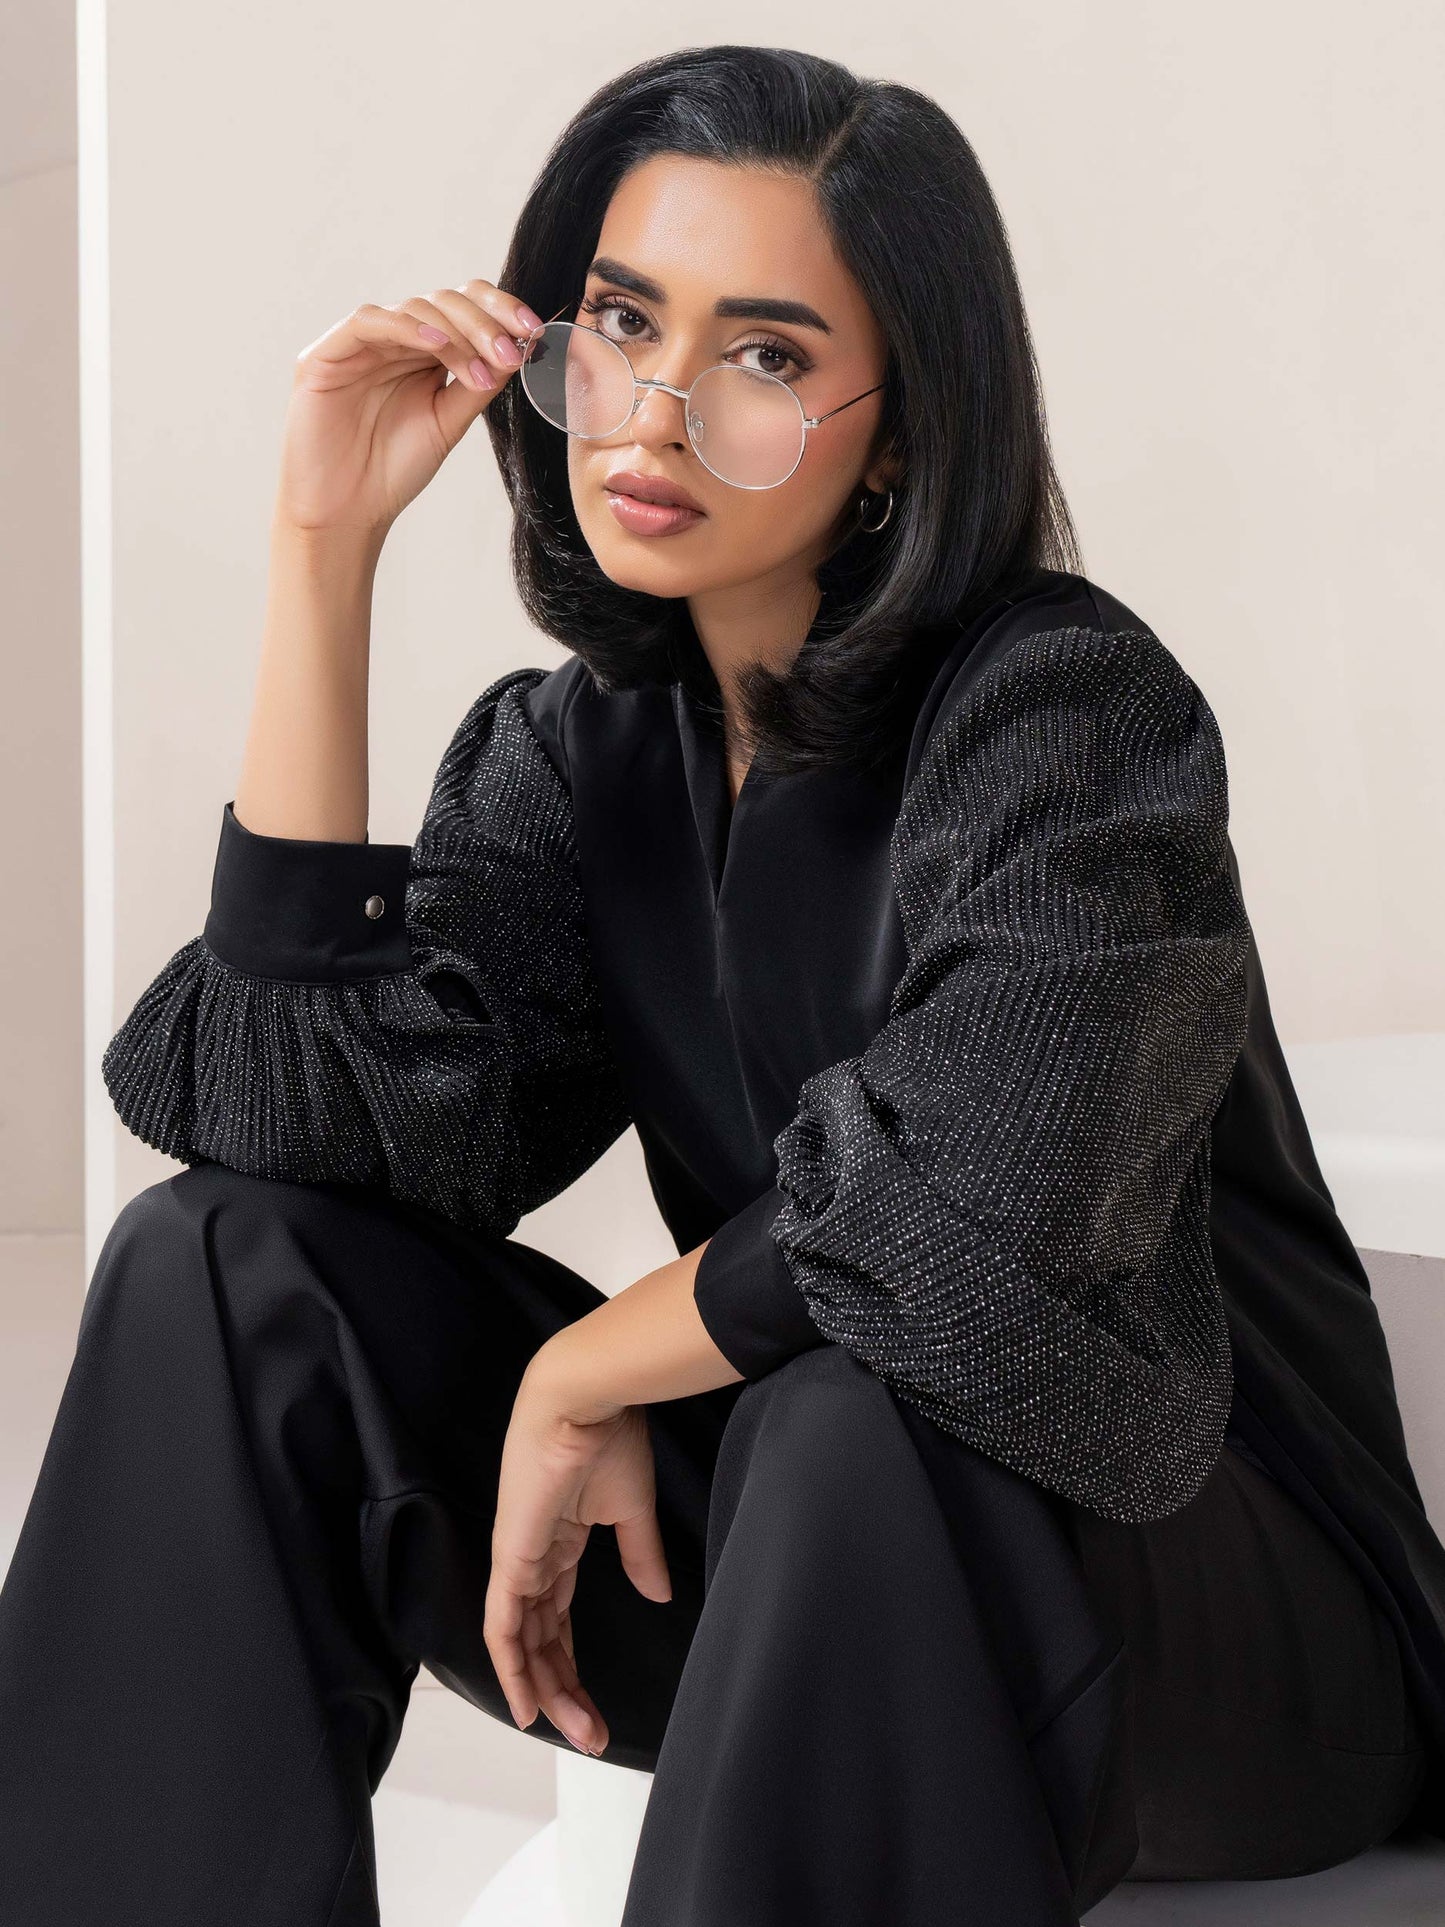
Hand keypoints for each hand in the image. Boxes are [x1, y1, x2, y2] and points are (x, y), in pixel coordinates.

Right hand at [274, 277, 542, 537]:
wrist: (347, 512)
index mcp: (422, 353)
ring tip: (482, 367)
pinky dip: (406, 327)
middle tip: (513, 352)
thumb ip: (478, 384)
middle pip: (444, 302)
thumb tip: (518, 348)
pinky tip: (438, 343)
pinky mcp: (326, 355)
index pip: (464, 309)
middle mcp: (393, 341)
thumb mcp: (449, 422)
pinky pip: (369, 322)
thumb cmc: (393, 471)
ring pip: (413, 308)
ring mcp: (360, 345)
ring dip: (456, 331)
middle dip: (485, 324)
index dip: (499, 309)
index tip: (535, 330)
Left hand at [484, 1364, 672, 1757]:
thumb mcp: (631, 1506)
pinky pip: (504, 1625)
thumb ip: (640, 1554)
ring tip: (575, 1731)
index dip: (570, 1664)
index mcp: (559, 1539)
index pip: (557, 1617)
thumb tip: (657, 1594)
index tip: (595, 1707)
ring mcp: (519, 1558)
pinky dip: (512, 1668)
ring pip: (523, 1642)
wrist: (587, 1397)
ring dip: (546, 1690)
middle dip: (563, 1690)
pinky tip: (526, 1706)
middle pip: (540, 1639)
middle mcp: (533, 1556)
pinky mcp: (511, 1556)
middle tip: (590, 1734)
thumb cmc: (611, 1436)